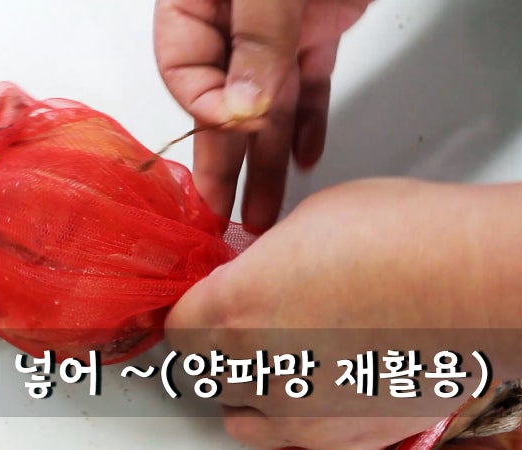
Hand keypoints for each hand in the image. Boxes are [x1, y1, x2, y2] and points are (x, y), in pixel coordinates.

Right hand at [154, 0, 370, 231]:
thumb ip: (255, 40)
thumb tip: (245, 106)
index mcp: (194, 8)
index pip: (184, 73)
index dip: (207, 109)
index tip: (236, 126)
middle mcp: (229, 27)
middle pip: (222, 106)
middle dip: (225, 164)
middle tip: (221, 215)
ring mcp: (274, 32)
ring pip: (269, 107)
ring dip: (269, 161)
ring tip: (264, 213)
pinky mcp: (316, 31)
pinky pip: (309, 87)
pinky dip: (311, 123)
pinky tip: (306, 159)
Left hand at [165, 177, 521, 448]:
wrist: (478, 281)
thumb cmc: (404, 239)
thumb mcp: (305, 224)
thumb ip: (260, 263)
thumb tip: (252, 274)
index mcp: (235, 308)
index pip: (176, 327)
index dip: (190, 311)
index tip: (203, 303)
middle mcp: (257, 368)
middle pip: (204, 372)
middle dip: (219, 346)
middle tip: (251, 320)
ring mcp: (299, 414)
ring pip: (241, 415)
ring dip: (248, 388)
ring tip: (281, 356)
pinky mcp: (342, 439)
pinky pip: (291, 439)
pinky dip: (291, 415)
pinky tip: (319, 382)